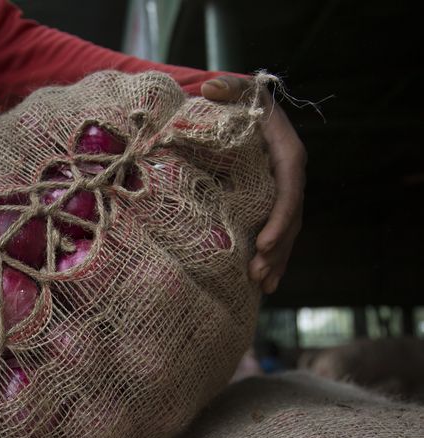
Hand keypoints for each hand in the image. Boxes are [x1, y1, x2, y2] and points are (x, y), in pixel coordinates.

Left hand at [201, 74, 305, 293]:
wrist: (242, 112)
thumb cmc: (239, 102)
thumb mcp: (236, 90)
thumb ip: (228, 88)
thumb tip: (210, 87)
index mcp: (286, 153)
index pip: (288, 189)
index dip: (279, 218)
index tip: (263, 243)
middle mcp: (289, 176)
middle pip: (290, 218)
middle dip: (276, 249)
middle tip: (258, 273)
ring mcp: (281, 193)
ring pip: (286, 232)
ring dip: (276, 261)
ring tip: (262, 286)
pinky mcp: (270, 204)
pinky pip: (275, 234)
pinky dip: (272, 259)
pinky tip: (263, 285)